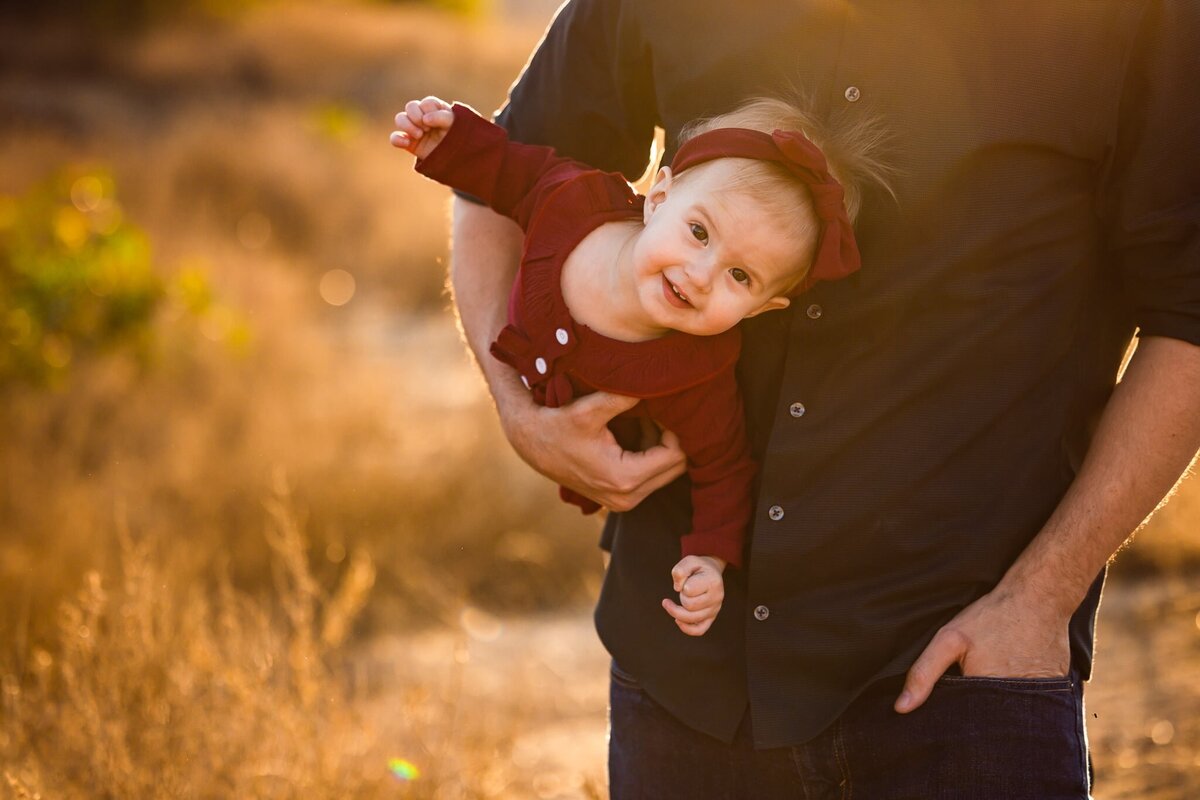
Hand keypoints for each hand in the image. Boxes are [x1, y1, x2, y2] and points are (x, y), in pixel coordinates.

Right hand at [390, 96, 453, 159]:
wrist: (455, 160)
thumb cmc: (456, 138)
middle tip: (427, 129)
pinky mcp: (408, 142)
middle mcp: (423, 116)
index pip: (427, 103)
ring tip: (419, 135)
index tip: (435, 123)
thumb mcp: (454, 125)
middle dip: (417, 117)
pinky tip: (407, 143)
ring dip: (408, 125)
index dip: (429, 112)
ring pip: (400, 118)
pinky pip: (394, 137)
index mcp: (435, 109)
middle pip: (410, 106)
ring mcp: (414, 129)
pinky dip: (397, 139)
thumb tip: (425, 118)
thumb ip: (442, 117)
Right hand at [502, 389, 686, 511]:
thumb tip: (653, 384)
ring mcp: (624, 502)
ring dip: (660, 446)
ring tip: (644, 418)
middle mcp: (627, 498)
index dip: (675, 430)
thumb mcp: (589, 409)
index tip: (663, 408)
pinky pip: (651, 477)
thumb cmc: (558, 425)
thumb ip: (623, 397)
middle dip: (671, 439)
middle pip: (675, 468)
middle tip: (657, 411)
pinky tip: (636, 432)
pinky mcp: (620, 499)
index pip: (674, 456)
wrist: (532, 443)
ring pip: (665, 473)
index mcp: (624, 479)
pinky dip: (650, 455)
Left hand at [662, 555, 725, 635]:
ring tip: (674, 603)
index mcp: (713, 582)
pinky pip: (699, 630)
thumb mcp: (688, 560)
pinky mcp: (711, 618)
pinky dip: (686, 628)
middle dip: (681, 597)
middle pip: (689, 606)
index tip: (685, 579)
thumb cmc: (698, 567)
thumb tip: (678, 588)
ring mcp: (715, 609)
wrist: (711, 572)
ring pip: (691, 619)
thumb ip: (680, 571)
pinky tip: (677, 620)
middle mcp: (717, 597)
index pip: (689, 591)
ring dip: (679, 610)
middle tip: (685, 589)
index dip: (681, 585)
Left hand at [894, 585, 1071, 712]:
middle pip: (988, 722)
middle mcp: (1017, 705)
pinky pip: (1035, 705)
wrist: (1039, 598)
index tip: (946, 704)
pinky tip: (1013, 675)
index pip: (964, 725)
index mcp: (987, 698)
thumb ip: (924, 673)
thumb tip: (901, 707)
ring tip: (994, 673)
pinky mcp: (1056, 691)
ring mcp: (1040, 699)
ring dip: (1000, 706)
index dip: (951, 719)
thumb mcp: (950, 639)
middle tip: (973, 679)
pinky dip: (1022, 698)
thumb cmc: (992, 617)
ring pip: (1011, 715)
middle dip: (975, 714)